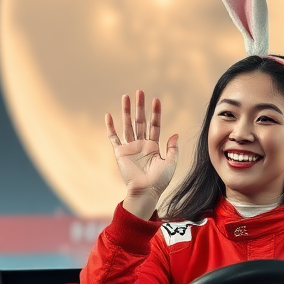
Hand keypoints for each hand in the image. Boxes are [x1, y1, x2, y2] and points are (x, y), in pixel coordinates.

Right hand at [105, 91, 178, 212]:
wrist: (146, 191)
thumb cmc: (160, 180)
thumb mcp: (171, 163)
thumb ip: (173, 148)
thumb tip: (175, 134)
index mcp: (153, 146)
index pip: (154, 125)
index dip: (156, 113)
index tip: (156, 100)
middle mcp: (141, 144)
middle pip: (140, 121)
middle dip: (140, 107)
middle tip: (140, 91)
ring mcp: (130, 147)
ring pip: (128, 125)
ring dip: (127, 111)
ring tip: (126, 97)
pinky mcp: (120, 153)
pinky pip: (114, 138)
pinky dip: (110, 127)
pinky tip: (108, 116)